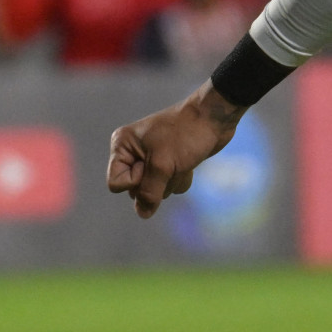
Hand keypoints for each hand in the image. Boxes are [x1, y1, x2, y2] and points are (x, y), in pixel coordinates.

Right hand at [107, 82, 244, 217]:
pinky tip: (188, 162)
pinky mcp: (168, 163)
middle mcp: (132, 152)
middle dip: (157, 182)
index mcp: (122, 145)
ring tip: (181, 160)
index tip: (151, 164)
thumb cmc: (186, 134)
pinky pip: (169, 186)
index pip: (116, 184)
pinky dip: (181, 178)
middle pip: (136, 190)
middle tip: (170, 161)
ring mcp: (150, 158)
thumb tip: (143, 214)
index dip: (136, 181)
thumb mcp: (163, 165)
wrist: (214, 117)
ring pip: (155, 190)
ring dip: (172, 180)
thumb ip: (150, 193)